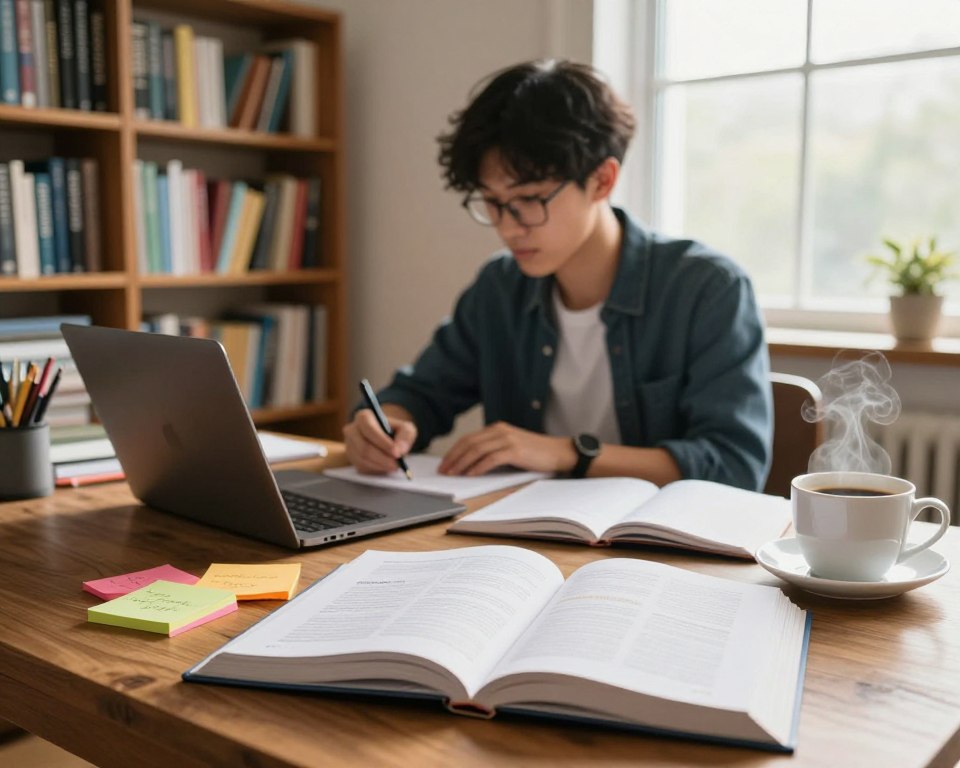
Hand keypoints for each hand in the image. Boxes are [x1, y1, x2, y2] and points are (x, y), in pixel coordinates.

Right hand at [343, 408, 416, 474]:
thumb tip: (399, 450)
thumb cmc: (394, 432)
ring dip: (380, 465)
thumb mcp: (405, 429)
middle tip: (397, 464)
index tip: (396, 453)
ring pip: (363, 459)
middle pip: (364, 447)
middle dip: (382, 458)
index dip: (383, 442)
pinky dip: (376, 469)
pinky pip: (362, 467)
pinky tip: (386, 466)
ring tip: (394, 465)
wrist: (385, 439)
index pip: (369, 429)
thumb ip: (406, 436)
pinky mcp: (351, 458)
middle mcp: (352, 430)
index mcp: (364, 417)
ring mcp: (349, 445)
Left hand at [438, 421, 576, 475]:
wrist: (559, 452)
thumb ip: (493, 450)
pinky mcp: (515, 450)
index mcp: (497, 428)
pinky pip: (491, 459)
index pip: (468, 439)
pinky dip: (478, 467)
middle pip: (469, 443)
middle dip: (453, 457)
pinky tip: (471, 475)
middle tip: (443, 470)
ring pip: (476, 450)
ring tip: (453, 474)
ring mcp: (507, 439)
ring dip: (462, 463)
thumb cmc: (535, 453)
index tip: (444, 463)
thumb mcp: (511, 447)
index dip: (453, 451)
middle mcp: (500, 431)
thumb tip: (470, 464)